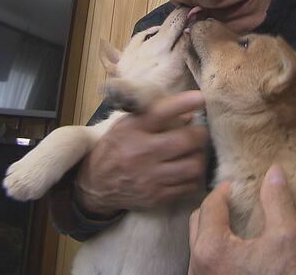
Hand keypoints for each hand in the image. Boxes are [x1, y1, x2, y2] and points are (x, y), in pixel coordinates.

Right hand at [75, 90, 207, 216]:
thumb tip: (189, 116)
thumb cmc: (115, 149)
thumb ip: (154, 117)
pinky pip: (188, 187)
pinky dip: (193, 178)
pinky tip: (187, 172)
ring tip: (195, 154)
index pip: (160, 113)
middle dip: (200, 135)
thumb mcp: (126, 126)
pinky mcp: (156, 197)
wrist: (96, 185)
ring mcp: (150, 178)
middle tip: (200, 134)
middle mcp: (141, 153)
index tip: (200, 98)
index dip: (182, 104)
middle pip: (186, 141)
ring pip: (192, 166)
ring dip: (200, 158)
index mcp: (132, 130)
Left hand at [188, 165, 295, 274]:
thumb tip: (274, 173)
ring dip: (214, 229)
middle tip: (235, 201)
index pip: (210, 205)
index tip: (237, 185)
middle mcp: (198, 268)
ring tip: (238, 224)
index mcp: (212, 249)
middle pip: (197, 223)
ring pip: (199, 245)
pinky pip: (205, 264)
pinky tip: (239, 251)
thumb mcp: (289, 238)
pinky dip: (216, 250)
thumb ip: (277, 201)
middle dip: (214, 208)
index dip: (225, 190)